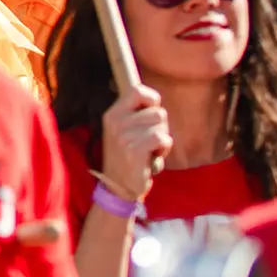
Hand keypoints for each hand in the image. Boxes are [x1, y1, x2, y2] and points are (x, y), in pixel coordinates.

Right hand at [97, 85, 172, 201]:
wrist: (118, 186)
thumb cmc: (127, 156)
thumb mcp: (124, 129)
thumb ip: (135, 112)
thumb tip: (152, 96)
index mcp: (112, 113)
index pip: (138, 90)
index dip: (153, 100)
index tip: (151, 114)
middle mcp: (115, 121)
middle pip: (158, 111)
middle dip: (161, 127)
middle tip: (148, 141)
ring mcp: (123, 136)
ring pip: (161, 125)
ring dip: (163, 140)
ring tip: (150, 150)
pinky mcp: (133, 150)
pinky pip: (162, 138)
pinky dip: (164, 149)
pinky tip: (153, 158)